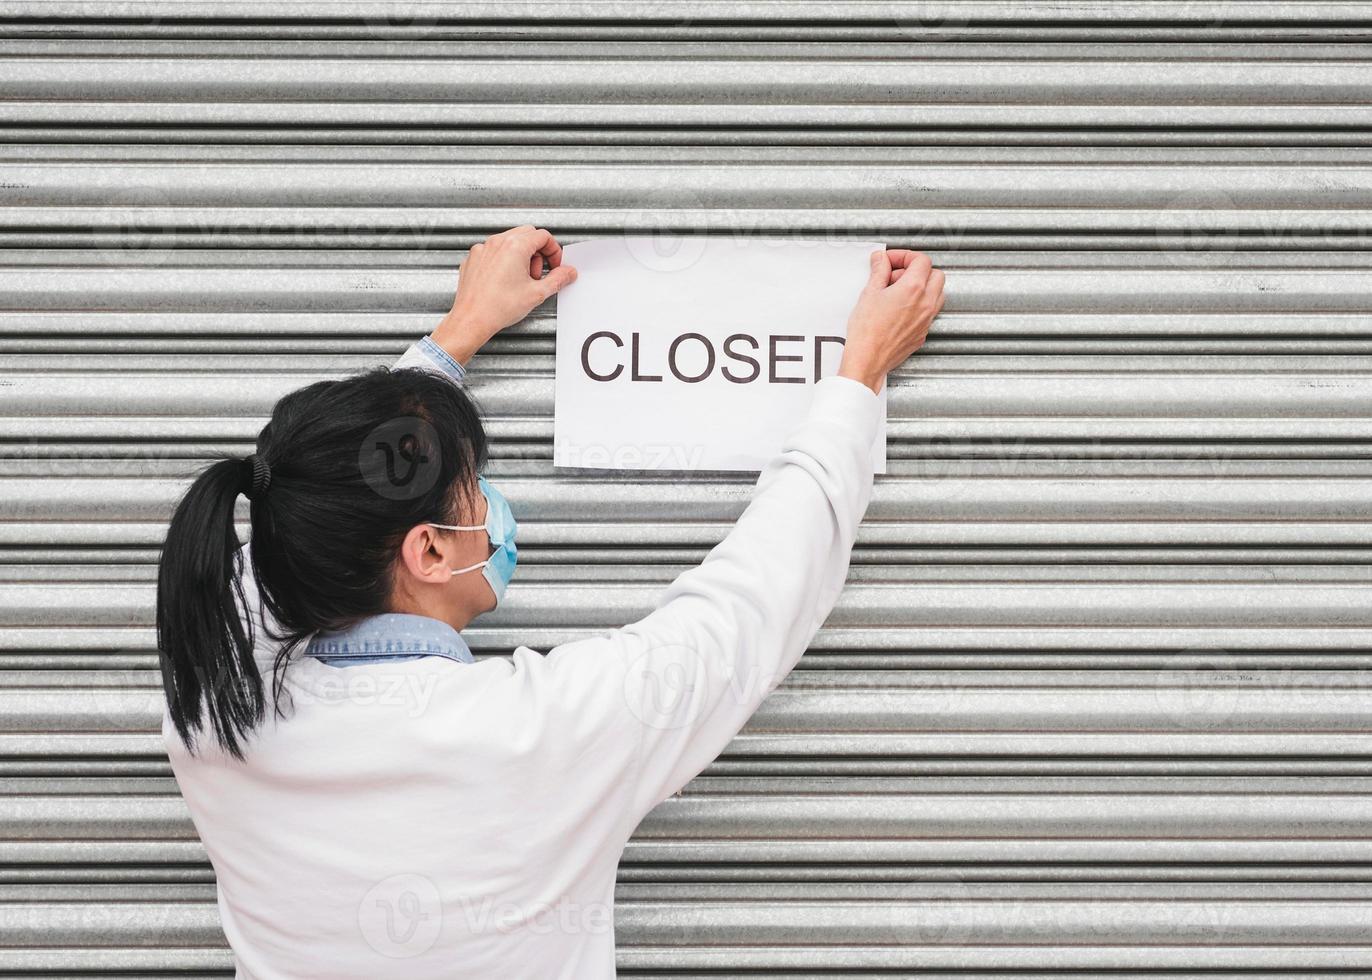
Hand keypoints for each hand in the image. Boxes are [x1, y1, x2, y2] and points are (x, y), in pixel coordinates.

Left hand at [431, 226, 577, 364]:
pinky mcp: (473, 258)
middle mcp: (497, 243)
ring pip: (509, 241)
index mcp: (515, 246)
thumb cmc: (497, 307)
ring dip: (521, 256)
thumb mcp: (537, 293)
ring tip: (521, 279)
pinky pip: (494, 251)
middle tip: (538, 273)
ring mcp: (483, 249)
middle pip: (527, 234)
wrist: (472, 319)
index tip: (554, 264)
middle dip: (538, 252)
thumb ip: (558, 279)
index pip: (543, 236)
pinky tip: (505, 280)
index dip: (554, 251)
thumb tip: (568, 273)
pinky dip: (503, 260)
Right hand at [838, 249, 944, 394]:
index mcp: (913, 289)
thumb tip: (881, 260)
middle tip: (897, 274)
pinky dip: (920, 304)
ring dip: (923, 286)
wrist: (868, 360)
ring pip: (938, 293)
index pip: (921, 260)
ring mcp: (926, 320)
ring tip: (900, 290)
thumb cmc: (867, 332)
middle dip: (917, 270)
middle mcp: (925, 303)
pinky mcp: (922, 333)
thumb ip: (879, 271)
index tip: (891, 260)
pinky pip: (930, 312)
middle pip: (935, 274)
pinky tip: (901, 308)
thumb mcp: (869, 293)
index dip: (905, 256)